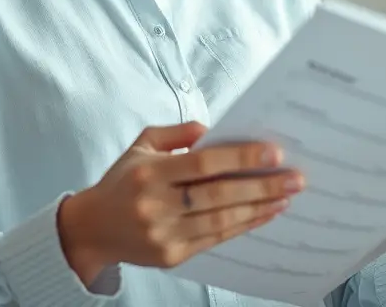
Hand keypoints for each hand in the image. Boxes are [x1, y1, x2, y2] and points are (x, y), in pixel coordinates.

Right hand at [57, 121, 303, 285]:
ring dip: (259, 208)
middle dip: (262, 186)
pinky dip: (244, 226)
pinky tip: (264, 214)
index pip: (204, 164)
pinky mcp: (171, 257)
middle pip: (219, 195)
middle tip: (294, 177)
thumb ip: (177, 132)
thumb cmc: (122, 181)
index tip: (273, 153)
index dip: (241, 158)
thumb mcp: (142, 144)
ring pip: (222, 220)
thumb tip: (215, 130)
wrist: (91, 229)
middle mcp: (156, 205)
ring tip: (286, 195)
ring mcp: (164, 234)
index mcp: (149, 172)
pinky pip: (216, 239)